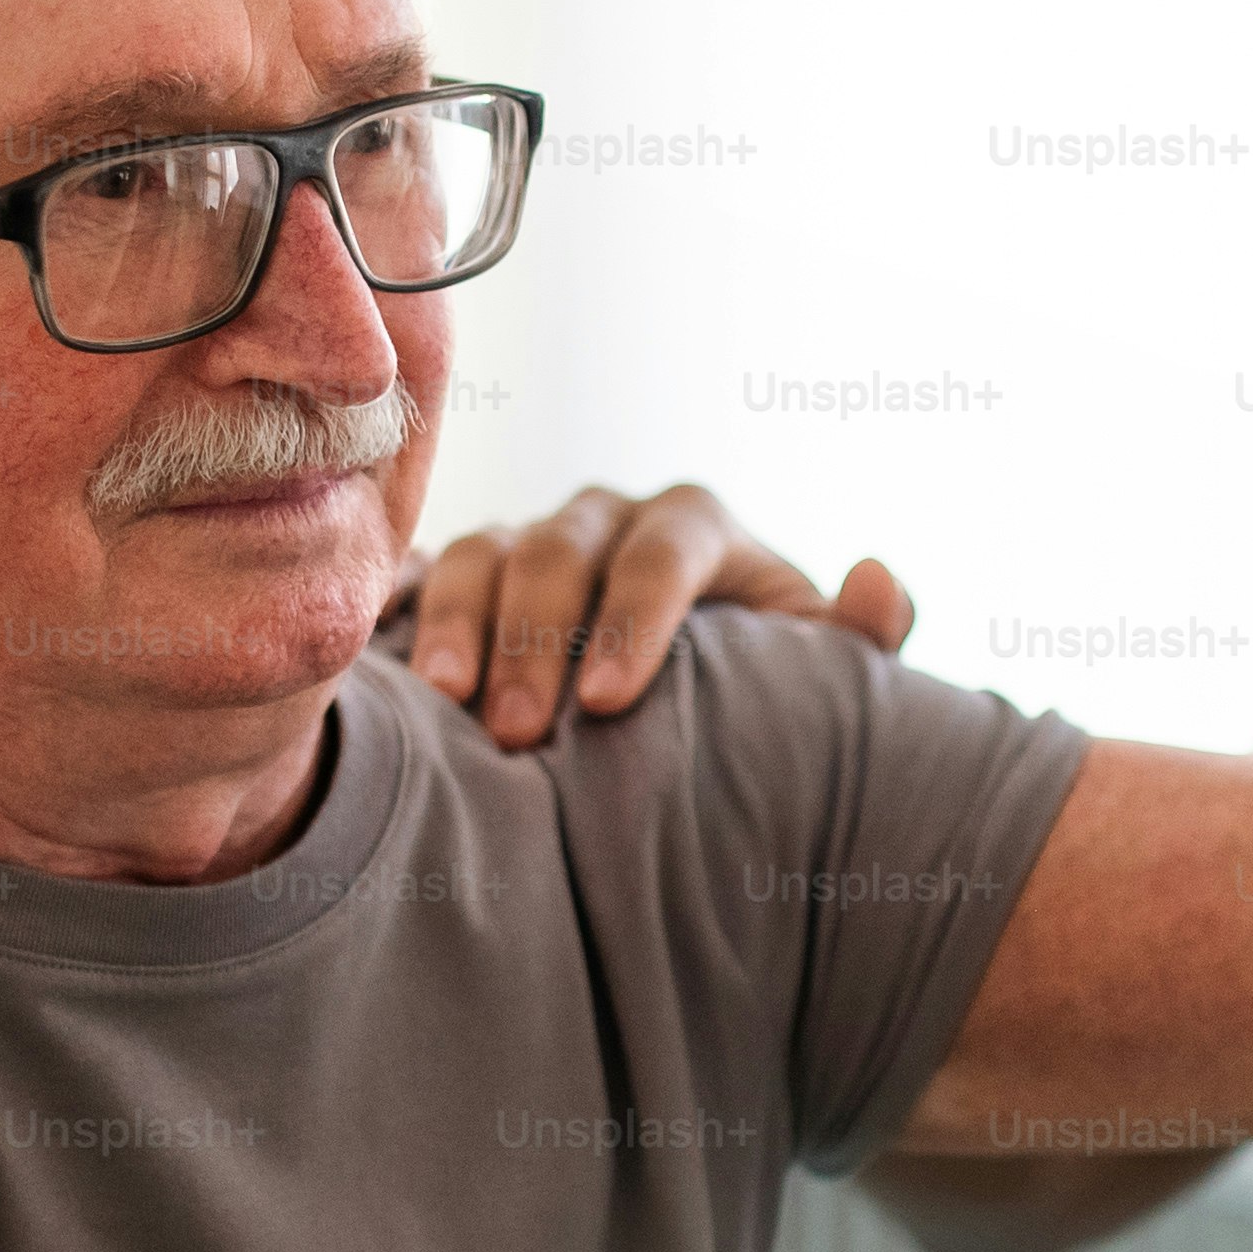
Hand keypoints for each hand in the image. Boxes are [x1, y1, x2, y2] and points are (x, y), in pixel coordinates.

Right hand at [401, 482, 911, 747]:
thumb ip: (861, 635)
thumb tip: (877, 579)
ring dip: (459, 623)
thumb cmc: (761, 679)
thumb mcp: (817, 665)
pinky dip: (397, 601)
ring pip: (482, 552)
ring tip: (447, 703)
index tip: (613, 704)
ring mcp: (529, 539)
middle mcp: (606, 518)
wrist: (698, 687)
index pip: (665, 553)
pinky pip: (419, 569)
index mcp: (695, 526)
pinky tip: (375, 654)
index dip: (637, 621)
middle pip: (561, 550)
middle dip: (537, 638)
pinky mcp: (467, 575)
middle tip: (521, 733)